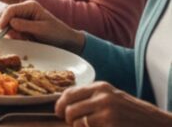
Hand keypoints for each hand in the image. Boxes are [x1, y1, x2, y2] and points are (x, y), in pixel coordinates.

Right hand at [0, 0, 84, 51]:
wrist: (66, 41)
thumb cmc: (57, 33)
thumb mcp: (42, 29)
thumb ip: (25, 25)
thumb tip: (10, 23)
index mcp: (30, 6)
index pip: (11, 9)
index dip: (4, 18)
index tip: (1, 29)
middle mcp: (25, 11)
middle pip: (8, 17)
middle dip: (10, 28)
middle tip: (19, 37)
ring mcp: (23, 19)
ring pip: (10, 26)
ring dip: (15, 34)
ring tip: (27, 39)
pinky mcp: (23, 27)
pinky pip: (14, 31)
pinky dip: (18, 37)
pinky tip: (27, 40)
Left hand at [55, 81, 171, 125]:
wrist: (153, 122)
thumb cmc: (129, 111)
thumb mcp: (111, 97)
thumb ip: (91, 97)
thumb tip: (64, 103)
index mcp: (101, 87)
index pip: (70, 93)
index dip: (60, 104)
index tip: (57, 112)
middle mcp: (102, 97)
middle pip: (70, 109)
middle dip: (68, 119)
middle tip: (72, 124)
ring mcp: (107, 112)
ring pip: (77, 122)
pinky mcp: (110, 125)